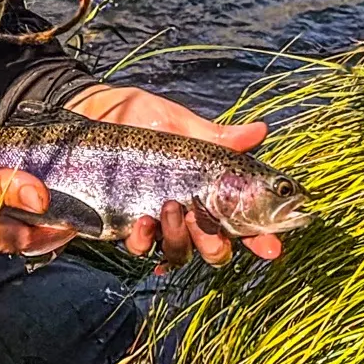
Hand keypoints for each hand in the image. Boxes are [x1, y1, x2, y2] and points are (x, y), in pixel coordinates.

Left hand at [65, 84, 283, 269]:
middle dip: (215, 246)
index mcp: (206, 189)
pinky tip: (142, 222)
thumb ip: (218, 137)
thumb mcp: (181, 123)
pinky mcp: (124, 223)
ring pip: (178, 252)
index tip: (271, 247)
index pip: (241, 222)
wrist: (92, 111)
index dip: (260, 239)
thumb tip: (261, 130)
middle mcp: (185, 211)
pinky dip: (143, 240)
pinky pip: (140, 246)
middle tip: (209, 229)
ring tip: (169, 209)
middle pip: (212, 248)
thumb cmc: (140, 115)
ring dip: (179, 239)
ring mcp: (156, 220)